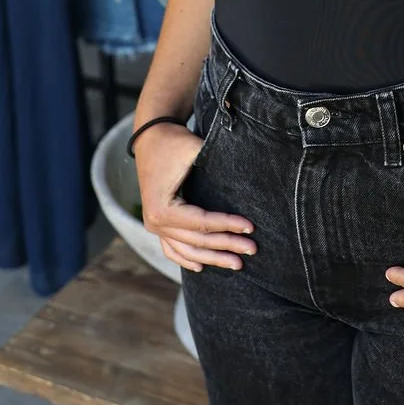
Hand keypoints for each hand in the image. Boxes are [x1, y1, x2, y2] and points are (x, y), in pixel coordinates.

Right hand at [134, 122, 255, 273]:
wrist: (152, 136)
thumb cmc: (174, 142)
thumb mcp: (193, 149)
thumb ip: (214, 161)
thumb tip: (247, 169)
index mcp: (162, 209)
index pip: (202, 224)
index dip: (227, 226)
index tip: (250, 227)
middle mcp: (155, 222)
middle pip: (197, 241)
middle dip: (226, 246)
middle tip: (252, 250)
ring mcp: (154, 226)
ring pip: (187, 251)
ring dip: (212, 259)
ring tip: (237, 264)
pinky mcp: (157, 223)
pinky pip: (172, 248)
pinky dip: (186, 259)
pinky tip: (201, 268)